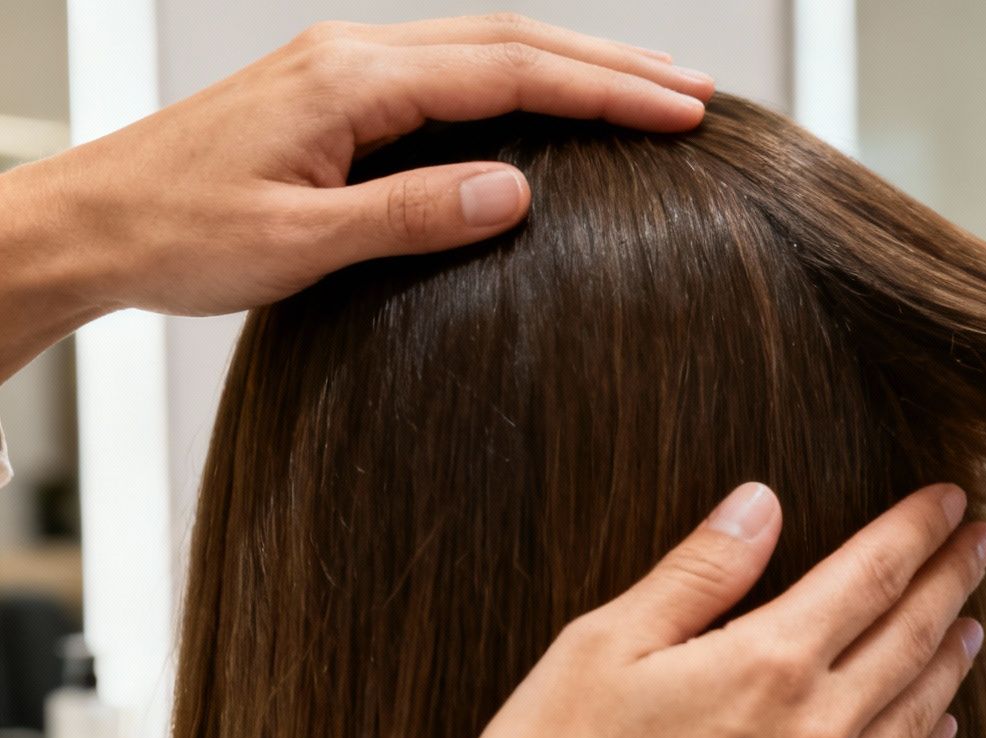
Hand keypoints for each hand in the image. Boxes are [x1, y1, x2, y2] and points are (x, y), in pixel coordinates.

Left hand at [5, 14, 710, 326]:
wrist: (83, 224)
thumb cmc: (173, 234)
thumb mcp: (298, 242)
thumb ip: (410, 213)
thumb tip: (514, 191)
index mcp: (349, 82)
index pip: (509, 71)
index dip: (605, 93)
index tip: (680, 113)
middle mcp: (350, 56)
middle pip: (510, 40)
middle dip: (611, 66)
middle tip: (694, 93)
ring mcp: (341, 67)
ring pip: (484, 47)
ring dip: (572, 66)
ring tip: (647, 92)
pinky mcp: (333, 92)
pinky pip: (450, 70)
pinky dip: (521, 80)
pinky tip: (552, 103)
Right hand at [453, 480, 985, 737]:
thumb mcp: (604, 645)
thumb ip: (698, 571)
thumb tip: (761, 504)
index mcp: (769, 663)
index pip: (872, 575)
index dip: (918, 530)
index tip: (951, 500)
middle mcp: (817, 731)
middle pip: (912, 638)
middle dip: (953, 581)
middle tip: (984, 544)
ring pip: (918, 715)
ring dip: (951, 663)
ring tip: (973, 626)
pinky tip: (940, 729)